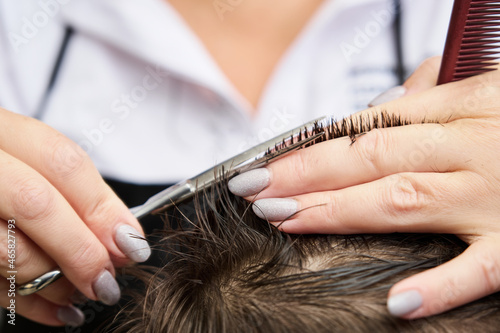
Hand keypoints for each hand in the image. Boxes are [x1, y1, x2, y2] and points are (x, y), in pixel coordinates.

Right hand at [0, 109, 150, 325]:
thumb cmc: (5, 171)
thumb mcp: (36, 165)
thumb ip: (77, 193)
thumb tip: (122, 237)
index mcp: (3, 131)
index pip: (63, 163)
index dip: (103, 209)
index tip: (131, 244)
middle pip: (35, 205)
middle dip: (81, 251)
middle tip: (107, 281)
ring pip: (6, 248)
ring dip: (54, 282)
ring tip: (81, 293)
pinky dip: (26, 302)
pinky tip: (55, 308)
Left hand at [228, 57, 499, 318]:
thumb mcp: (486, 86)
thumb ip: (432, 97)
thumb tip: (386, 99)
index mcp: (458, 108)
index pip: (365, 129)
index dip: (310, 150)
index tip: (266, 166)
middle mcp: (469, 148)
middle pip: (369, 161)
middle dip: (306, 178)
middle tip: (256, 193)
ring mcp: (496, 196)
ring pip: (402, 201)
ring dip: (339, 213)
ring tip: (287, 221)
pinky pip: (481, 268)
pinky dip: (441, 286)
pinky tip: (399, 304)